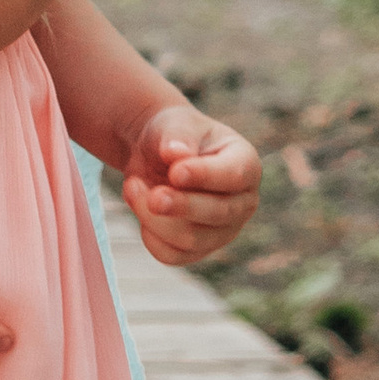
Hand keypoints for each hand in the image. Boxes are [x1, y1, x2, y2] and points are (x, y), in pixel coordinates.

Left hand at [120, 102, 262, 268]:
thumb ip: (177, 137)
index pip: (235, 176)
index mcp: (246, 164)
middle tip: (152, 194)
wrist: (155, 154)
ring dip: (155, 218)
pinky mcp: (197, 249)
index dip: (204, 177)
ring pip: (192, 240)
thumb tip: (176, 154)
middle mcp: (242, 202)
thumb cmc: (173, 135)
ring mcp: (222, 230)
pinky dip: (149, 236)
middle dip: (181, 205)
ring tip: (132, 185)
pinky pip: (173, 255)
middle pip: (218, 214)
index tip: (175, 172)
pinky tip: (137, 205)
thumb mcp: (175, 124)